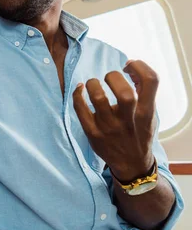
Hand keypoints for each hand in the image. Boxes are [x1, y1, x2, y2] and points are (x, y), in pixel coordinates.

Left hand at [73, 60, 157, 181]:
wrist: (131, 164)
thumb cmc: (138, 133)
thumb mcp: (149, 115)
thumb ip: (143, 94)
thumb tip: (129, 68)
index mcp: (146, 112)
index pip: (150, 81)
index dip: (139, 66)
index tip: (129, 66)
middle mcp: (129, 119)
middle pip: (124, 91)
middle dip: (113, 76)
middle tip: (108, 77)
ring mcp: (109, 127)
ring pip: (98, 98)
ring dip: (92, 84)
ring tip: (92, 83)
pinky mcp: (92, 133)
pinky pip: (80, 109)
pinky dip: (77, 94)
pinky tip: (79, 89)